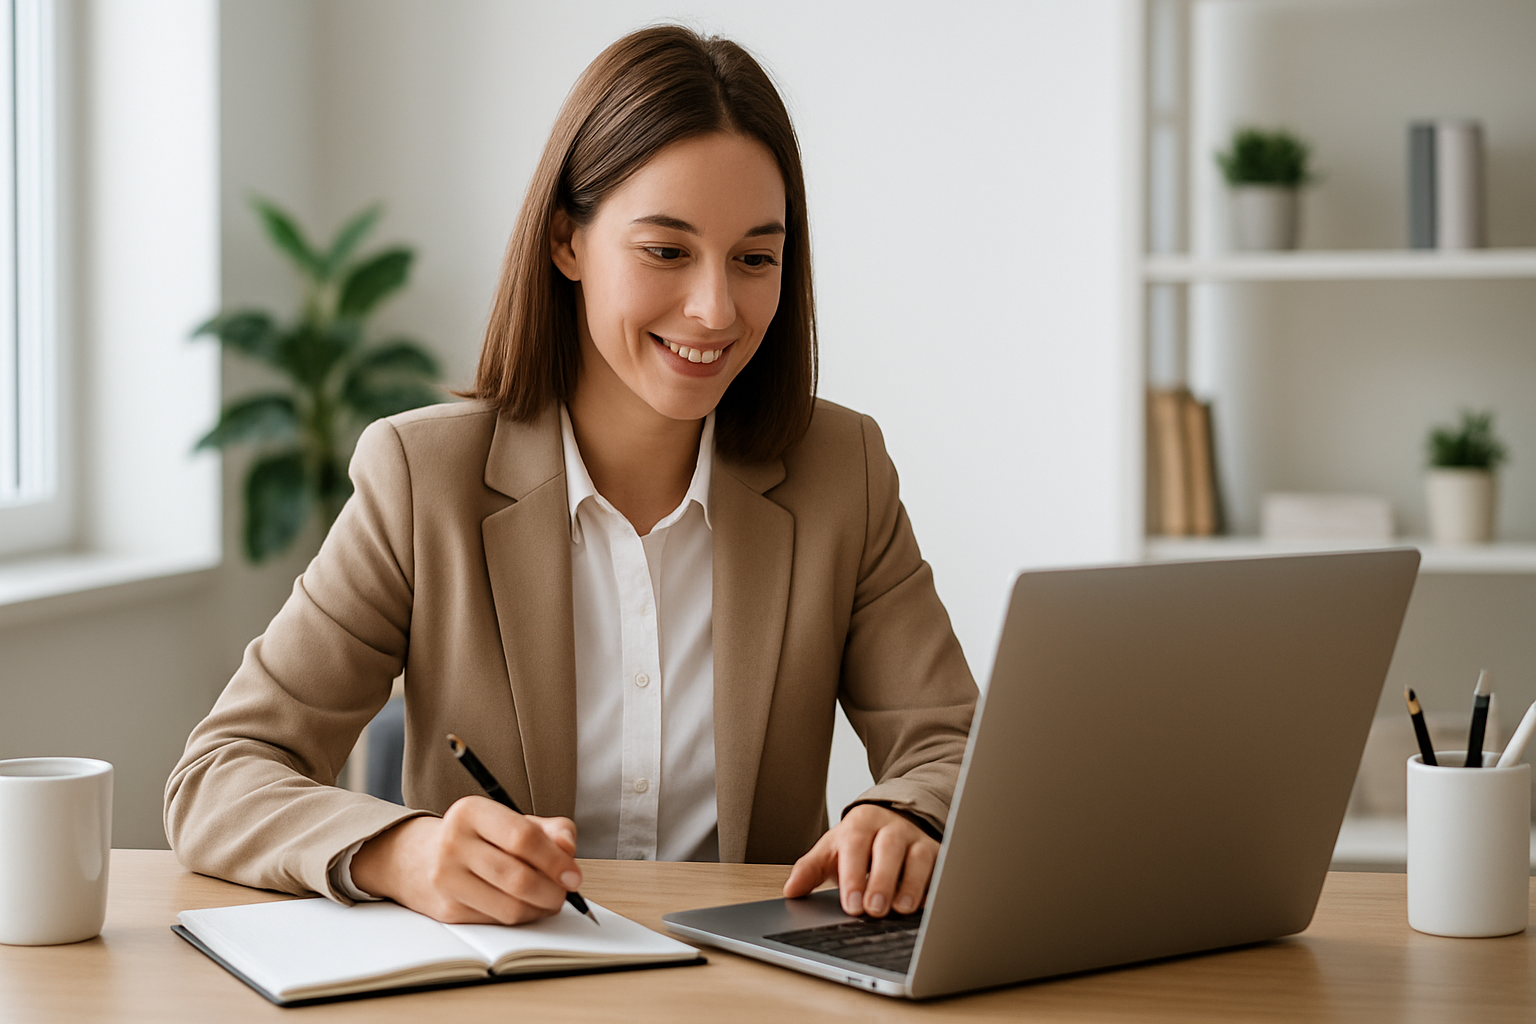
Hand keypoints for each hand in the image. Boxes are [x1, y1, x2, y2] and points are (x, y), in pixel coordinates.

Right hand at [349, 796, 581, 924]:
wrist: (417, 858)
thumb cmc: (476, 837)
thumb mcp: (509, 820)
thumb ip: (548, 829)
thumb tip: (568, 849)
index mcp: (471, 812)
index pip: (523, 838)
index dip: (555, 860)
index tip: (573, 874)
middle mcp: (453, 843)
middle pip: (517, 878)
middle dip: (552, 891)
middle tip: (565, 893)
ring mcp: (446, 879)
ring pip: (509, 907)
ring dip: (539, 909)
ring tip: (549, 900)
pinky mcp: (446, 909)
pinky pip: (496, 921)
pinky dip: (520, 917)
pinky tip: (524, 906)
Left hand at [782, 804, 937, 917]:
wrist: (891, 820)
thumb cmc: (859, 842)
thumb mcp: (832, 849)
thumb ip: (810, 869)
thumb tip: (791, 891)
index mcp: (862, 822)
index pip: (856, 844)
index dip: (853, 875)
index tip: (852, 905)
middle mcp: (892, 827)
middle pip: (889, 848)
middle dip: (882, 880)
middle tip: (874, 911)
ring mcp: (917, 839)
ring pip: (920, 857)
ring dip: (912, 884)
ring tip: (901, 909)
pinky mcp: (938, 853)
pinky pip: (940, 869)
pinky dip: (934, 888)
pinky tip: (927, 907)